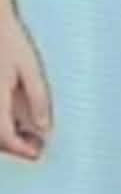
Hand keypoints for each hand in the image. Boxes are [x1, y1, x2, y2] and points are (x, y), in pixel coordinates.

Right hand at [0, 13, 51, 159]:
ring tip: (28, 135)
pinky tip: (12, 119)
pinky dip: (1, 126)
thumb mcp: (30, 68)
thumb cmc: (9, 40)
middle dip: (15, 147)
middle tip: (36, 147)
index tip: (38, 152)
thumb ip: (38, 98)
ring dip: (6, 138)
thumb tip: (44, 126)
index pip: (6, 138)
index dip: (22, 149)